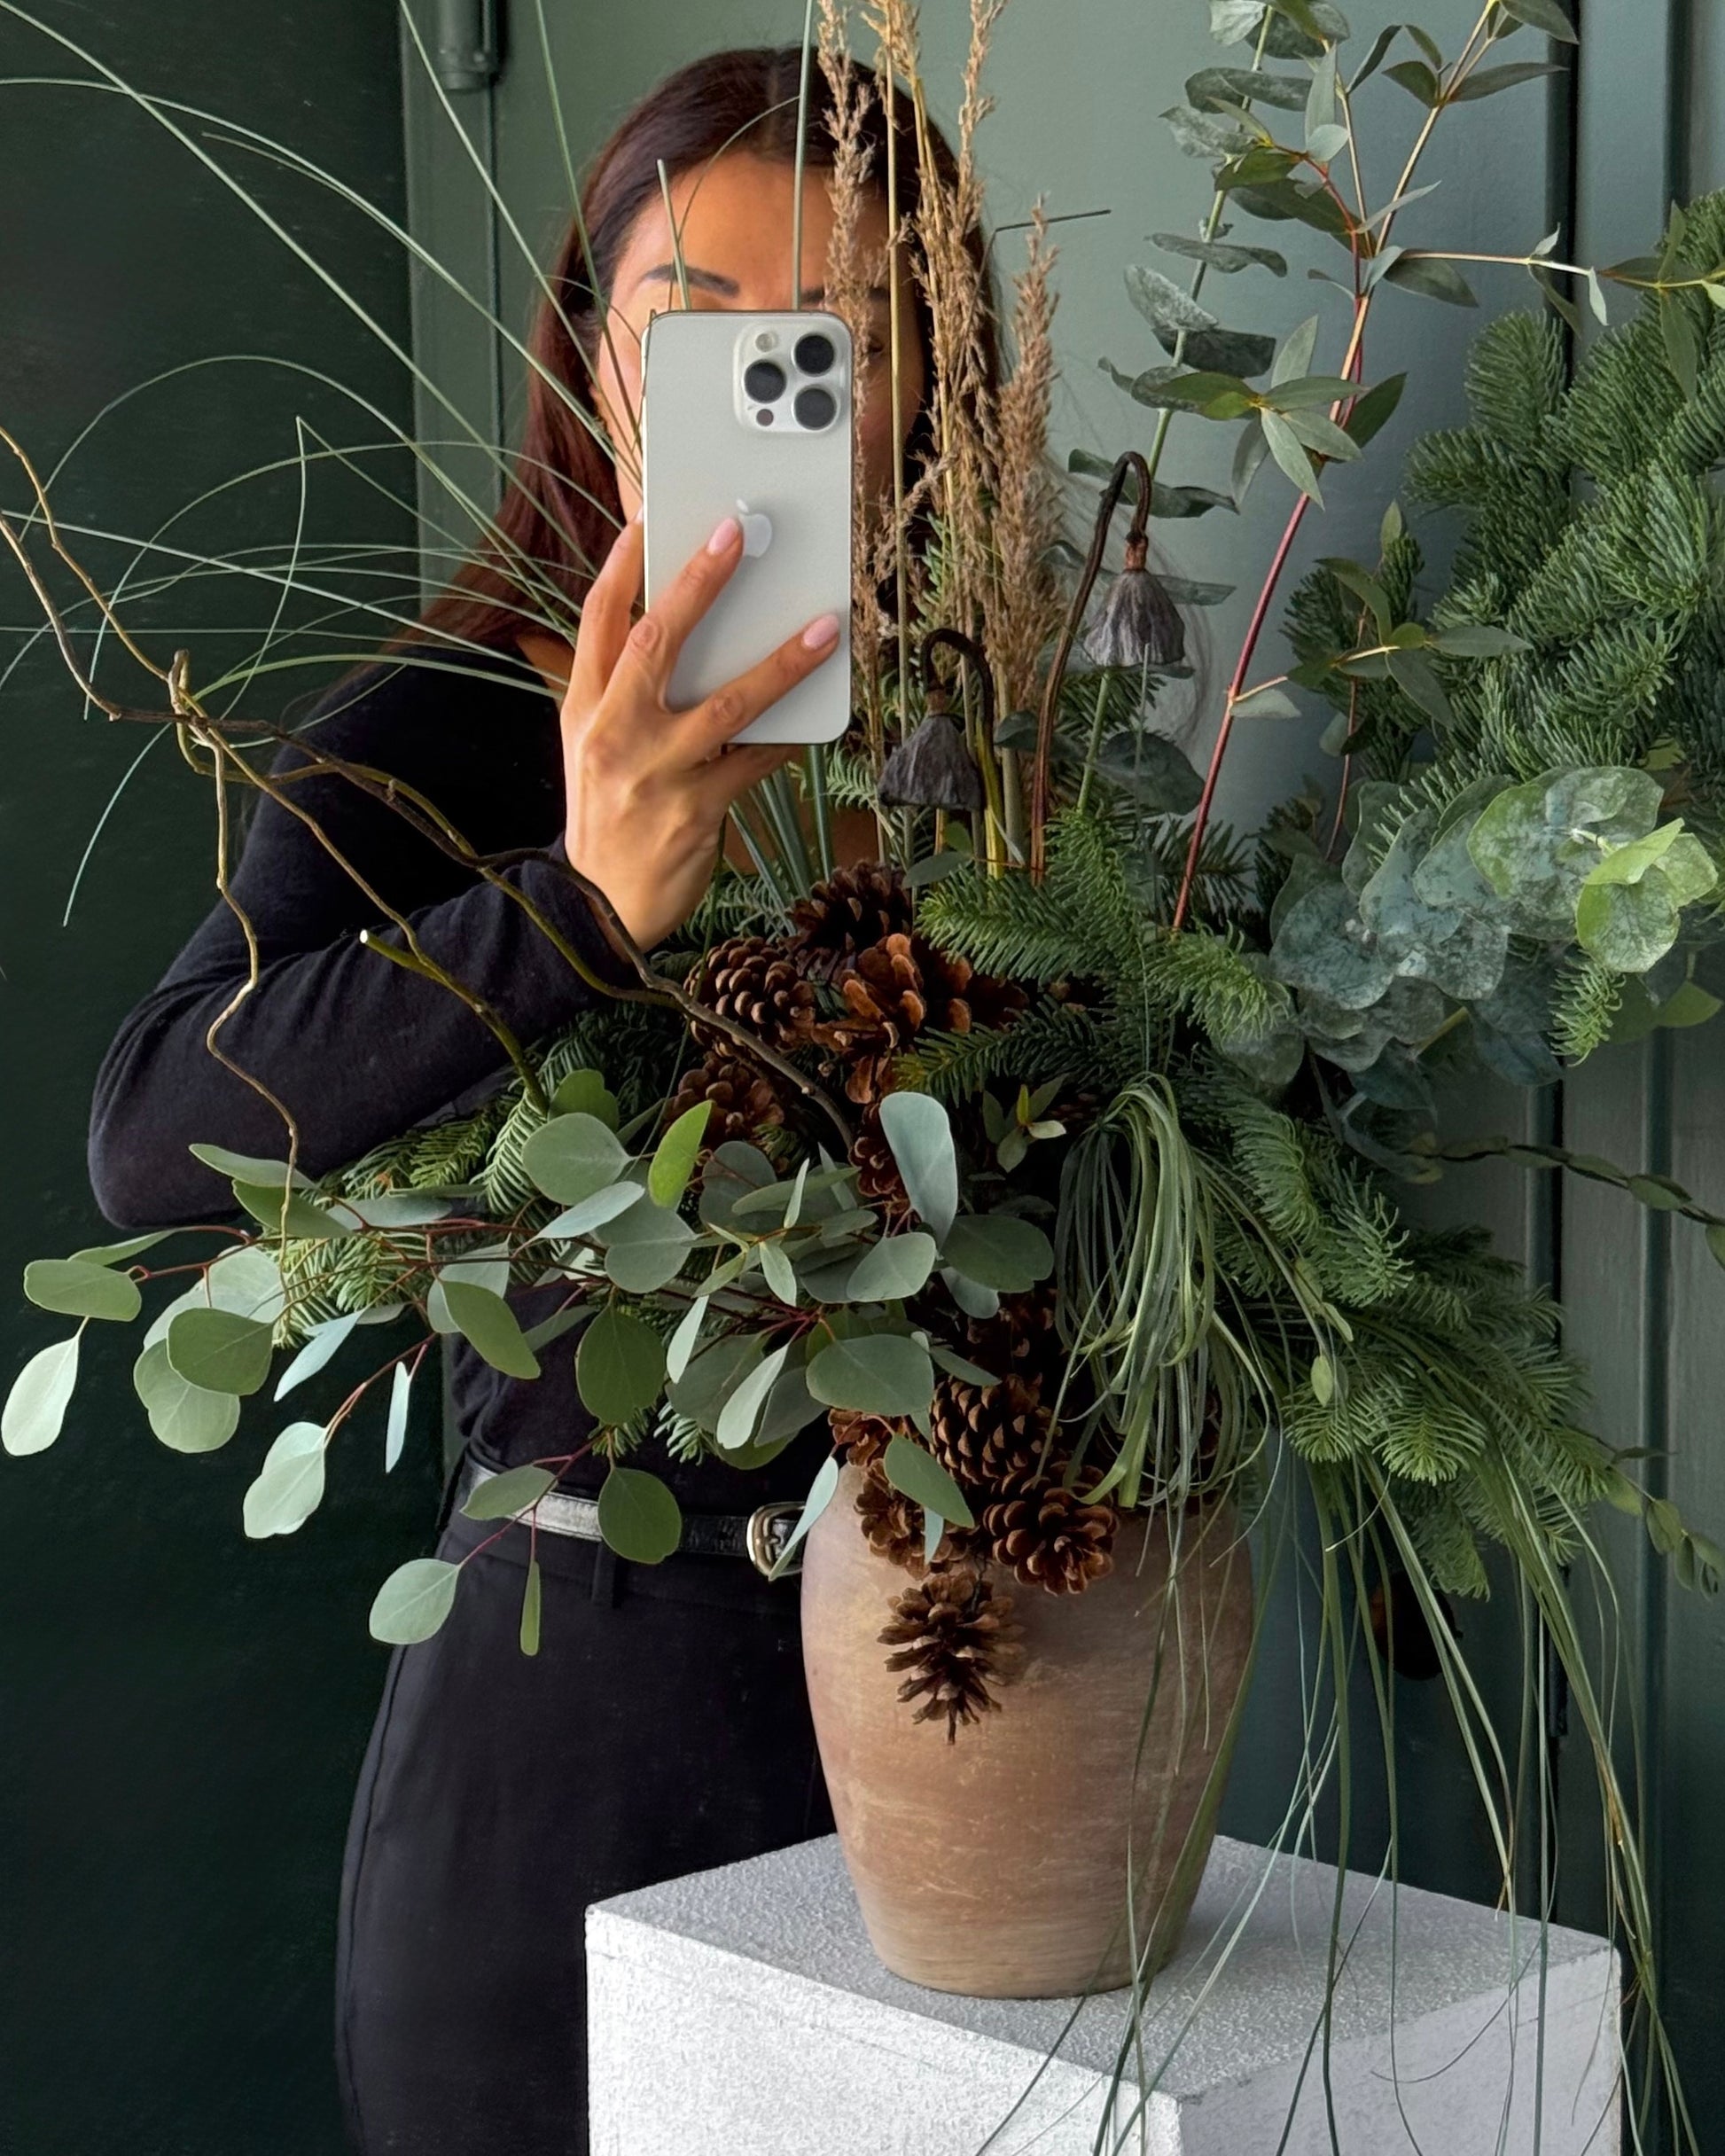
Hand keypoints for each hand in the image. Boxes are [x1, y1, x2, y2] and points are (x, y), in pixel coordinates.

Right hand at [557, 512, 841, 949]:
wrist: (595, 908)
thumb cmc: (605, 814)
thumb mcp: (592, 746)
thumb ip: (622, 690)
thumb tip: (678, 628)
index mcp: (584, 708)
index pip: (597, 622)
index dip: (622, 566)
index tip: (648, 519)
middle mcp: (615, 733)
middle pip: (657, 642)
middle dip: (697, 583)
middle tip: (734, 534)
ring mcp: (656, 773)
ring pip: (725, 703)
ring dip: (780, 662)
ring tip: (824, 627)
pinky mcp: (696, 811)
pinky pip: (755, 761)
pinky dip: (788, 735)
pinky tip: (817, 710)